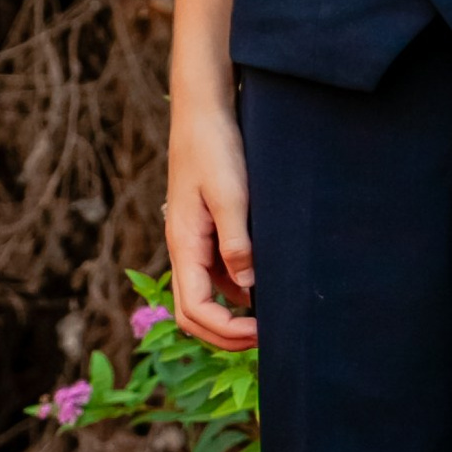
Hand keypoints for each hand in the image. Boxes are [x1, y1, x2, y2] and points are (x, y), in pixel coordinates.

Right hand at [165, 101, 256, 350]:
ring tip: (268, 318)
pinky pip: (214, 276)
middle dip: (224, 336)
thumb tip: (247, 288)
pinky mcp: (205, 232)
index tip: (262, 332)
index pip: (194, 310)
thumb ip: (237, 242)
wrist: (203, 113)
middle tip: (265, 338)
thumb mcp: (230, 194)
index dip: (226, 332)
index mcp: (183, 245)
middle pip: (192, 315)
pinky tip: (261, 286)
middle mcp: (183, 250)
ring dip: (229, 317)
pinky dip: (233, 293)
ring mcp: (193, 243)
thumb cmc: (214, 148)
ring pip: (202, 298)